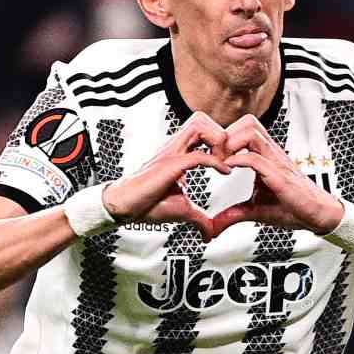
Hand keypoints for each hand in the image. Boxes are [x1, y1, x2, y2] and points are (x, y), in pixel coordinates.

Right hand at [101, 111, 230, 240]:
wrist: (124, 206)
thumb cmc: (147, 203)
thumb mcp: (182, 210)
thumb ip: (199, 219)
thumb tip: (209, 234)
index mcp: (178, 152)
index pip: (203, 129)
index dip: (220, 139)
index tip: (230, 159)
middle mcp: (175, 147)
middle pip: (201, 118)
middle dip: (221, 133)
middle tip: (228, 155)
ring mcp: (172, 153)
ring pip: (199, 125)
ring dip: (218, 140)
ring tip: (224, 160)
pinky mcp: (170, 165)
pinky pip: (197, 155)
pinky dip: (215, 161)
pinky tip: (225, 172)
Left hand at [211, 115, 343, 236]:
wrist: (318, 214)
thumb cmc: (293, 207)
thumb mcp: (255, 210)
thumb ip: (233, 214)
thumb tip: (214, 226)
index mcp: (265, 156)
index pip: (243, 129)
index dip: (224, 138)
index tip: (212, 157)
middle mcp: (271, 153)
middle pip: (247, 122)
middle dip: (226, 135)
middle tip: (214, 155)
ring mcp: (276, 161)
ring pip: (251, 131)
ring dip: (230, 143)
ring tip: (221, 161)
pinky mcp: (279, 175)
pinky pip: (256, 158)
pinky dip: (238, 160)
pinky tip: (229, 170)